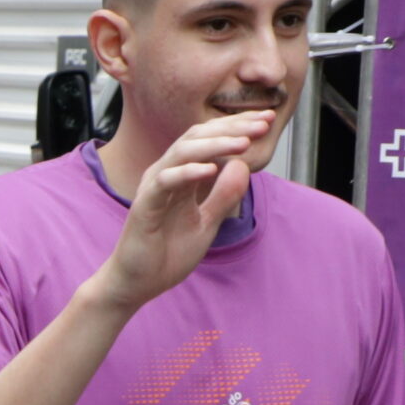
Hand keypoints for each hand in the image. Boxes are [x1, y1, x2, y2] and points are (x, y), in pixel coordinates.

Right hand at [91, 112, 272, 310]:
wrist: (137, 283)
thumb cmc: (166, 253)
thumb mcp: (207, 222)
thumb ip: (224, 195)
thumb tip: (243, 165)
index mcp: (180, 176)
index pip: (209, 140)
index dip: (237, 127)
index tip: (267, 121)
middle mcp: (165, 174)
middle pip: (197, 137)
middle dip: (232, 128)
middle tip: (262, 123)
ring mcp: (153, 188)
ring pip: (182, 152)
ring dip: (214, 145)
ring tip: (243, 143)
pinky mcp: (144, 206)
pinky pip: (165, 182)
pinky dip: (187, 172)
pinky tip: (210, 169)